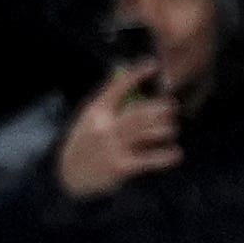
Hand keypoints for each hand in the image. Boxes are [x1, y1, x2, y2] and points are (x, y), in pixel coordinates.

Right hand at [53, 66, 181, 202]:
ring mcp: (114, 147)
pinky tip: (175, 153)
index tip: (153, 64)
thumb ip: (109, 107)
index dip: (137, 74)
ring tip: (171, 129)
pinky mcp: (122, 166)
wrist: (68, 178)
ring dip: (166, 129)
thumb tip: (134, 88)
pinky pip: (151, 158)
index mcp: (96, 112)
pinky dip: (167, 156)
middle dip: (162, 108)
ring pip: (149, 132)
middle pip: (141, 111)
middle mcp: (105, 127)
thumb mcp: (88, 122)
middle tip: (172, 107)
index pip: (118, 87)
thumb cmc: (84, 146)